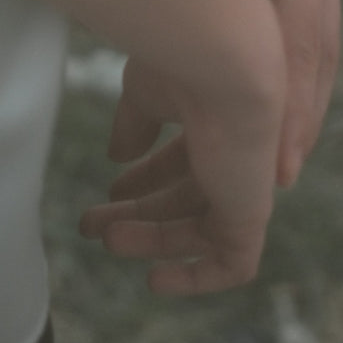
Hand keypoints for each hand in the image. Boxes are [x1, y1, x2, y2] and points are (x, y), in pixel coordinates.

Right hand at [78, 56, 280, 294]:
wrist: (224, 63)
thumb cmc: (184, 62)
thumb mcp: (146, 93)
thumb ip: (134, 125)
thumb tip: (119, 155)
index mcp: (215, 121)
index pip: (181, 161)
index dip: (144, 178)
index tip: (110, 186)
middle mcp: (235, 155)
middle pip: (183, 198)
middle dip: (137, 213)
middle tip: (92, 225)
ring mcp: (244, 185)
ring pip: (199, 230)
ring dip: (150, 241)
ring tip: (107, 240)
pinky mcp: (250, 214)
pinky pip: (231, 264)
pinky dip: (195, 279)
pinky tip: (155, 280)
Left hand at [106, 0, 340, 189]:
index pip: (306, 30)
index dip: (289, 107)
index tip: (268, 176)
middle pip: (292, 72)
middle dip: (260, 147)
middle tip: (225, 219)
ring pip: (253, 81)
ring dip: (216, 143)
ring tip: (167, 209)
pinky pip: (217, 66)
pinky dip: (182, 115)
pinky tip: (133, 157)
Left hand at [148, 0, 340, 187]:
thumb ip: (188, 3)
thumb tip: (179, 86)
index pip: (300, 48)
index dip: (288, 115)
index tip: (275, 171)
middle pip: (320, 50)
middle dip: (300, 116)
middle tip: (280, 179)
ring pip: (316, 35)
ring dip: (299, 93)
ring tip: (278, 153)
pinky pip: (300, 12)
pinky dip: (288, 58)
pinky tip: (265, 91)